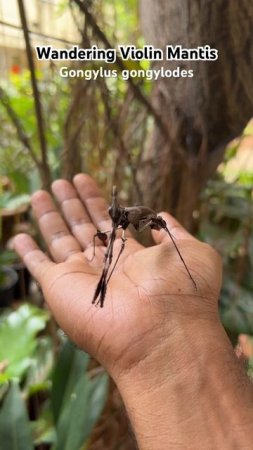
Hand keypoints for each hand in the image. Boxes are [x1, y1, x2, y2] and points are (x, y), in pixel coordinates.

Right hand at [14, 174, 221, 379]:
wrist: (160, 331)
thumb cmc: (181, 291)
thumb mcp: (192, 250)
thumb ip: (175, 230)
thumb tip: (161, 214)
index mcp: (131, 256)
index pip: (109, 222)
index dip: (96, 201)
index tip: (85, 180)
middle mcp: (104, 265)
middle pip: (83, 226)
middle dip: (72, 202)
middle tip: (61, 181)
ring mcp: (80, 276)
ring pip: (59, 239)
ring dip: (49, 216)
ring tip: (40, 193)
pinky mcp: (58, 287)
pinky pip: (38, 266)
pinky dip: (27, 253)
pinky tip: (19, 236)